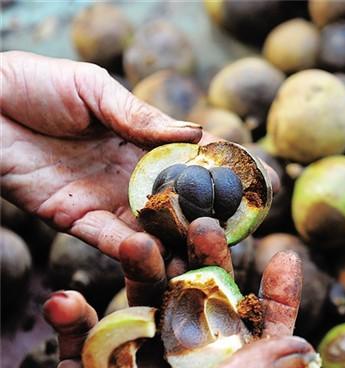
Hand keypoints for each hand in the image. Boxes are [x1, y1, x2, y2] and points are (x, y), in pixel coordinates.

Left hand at [0, 51, 279, 259]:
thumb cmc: (34, 83)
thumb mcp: (94, 89)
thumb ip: (141, 116)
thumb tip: (199, 135)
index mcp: (140, 141)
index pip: (192, 161)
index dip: (224, 173)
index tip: (258, 185)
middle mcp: (129, 175)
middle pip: (178, 203)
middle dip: (207, 218)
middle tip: (236, 232)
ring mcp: (104, 200)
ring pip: (150, 229)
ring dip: (174, 243)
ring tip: (199, 254)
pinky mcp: (73, 219)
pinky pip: (107, 240)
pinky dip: (130, 249)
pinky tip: (152, 253)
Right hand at [4, 218, 311, 367]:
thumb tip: (306, 349)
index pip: (255, 340)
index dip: (276, 301)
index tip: (286, 258)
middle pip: (200, 308)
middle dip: (205, 266)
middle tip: (205, 226)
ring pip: (142, 306)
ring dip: (136, 275)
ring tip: (135, 244)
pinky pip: (82, 332)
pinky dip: (71, 316)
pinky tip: (64, 303)